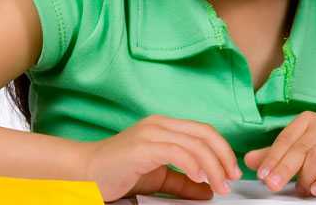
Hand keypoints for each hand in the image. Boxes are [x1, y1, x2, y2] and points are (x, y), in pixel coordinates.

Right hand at [80, 115, 241, 201]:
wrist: (83, 174)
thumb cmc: (116, 173)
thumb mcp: (158, 178)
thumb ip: (183, 182)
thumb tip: (207, 190)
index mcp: (165, 127)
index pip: (204, 131)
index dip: (223, 150)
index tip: (232, 171)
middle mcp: (160, 124)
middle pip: (205, 134)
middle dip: (224, 157)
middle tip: (231, 179)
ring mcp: (151, 133)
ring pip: (195, 143)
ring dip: (213, 166)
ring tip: (219, 185)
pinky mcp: (143, 146)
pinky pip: (177, 151)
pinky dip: (194, 165)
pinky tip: (200, 178)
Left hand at [244, 111, 315, 196]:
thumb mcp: (299, 154)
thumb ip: (275, 156)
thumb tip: (248, 160)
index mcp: (308, 120)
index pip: (285, 139)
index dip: (272, 158)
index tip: (262, 175)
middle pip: (300, 148)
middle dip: (284, 169)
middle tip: (273, 185)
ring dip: (306, 177)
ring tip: (302, 190)